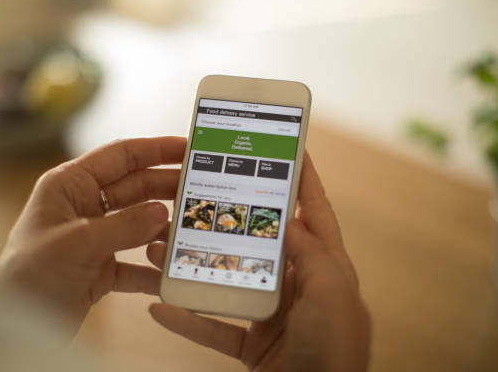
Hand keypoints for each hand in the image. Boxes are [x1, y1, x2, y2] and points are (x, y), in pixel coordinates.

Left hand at [0, 137, 185, 335]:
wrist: (13, 325)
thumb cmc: (29, 276)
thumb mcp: (79, 244)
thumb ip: (124, 226)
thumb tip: (162, 213)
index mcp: (70, 185)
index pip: (120, 156)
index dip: (155, 149)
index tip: (187, 148)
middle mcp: (83, 207)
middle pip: (135, 188)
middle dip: (166, 189)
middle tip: (199, 189)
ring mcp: (94, 238)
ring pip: (138, 225)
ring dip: (162, 231)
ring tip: (190, 233)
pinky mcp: (100, 268)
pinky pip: (135, 262)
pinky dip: (152, 269)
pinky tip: (170, 273)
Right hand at [147, 154, 370, 370]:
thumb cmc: (335, 352)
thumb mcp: (332, 294)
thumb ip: (311, 253)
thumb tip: (288, 217)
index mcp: (326, 268)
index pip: (315, 211)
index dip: (305, 176)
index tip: (292, 145)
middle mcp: (300, 286)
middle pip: (261, 240)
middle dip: (232, 216)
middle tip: (205, 190)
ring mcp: (275, 314)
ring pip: (229, 279)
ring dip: (197, 265)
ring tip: (166, 247)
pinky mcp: (253, 344)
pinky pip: (214, 326)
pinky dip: (188, 318)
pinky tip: (161, 306)